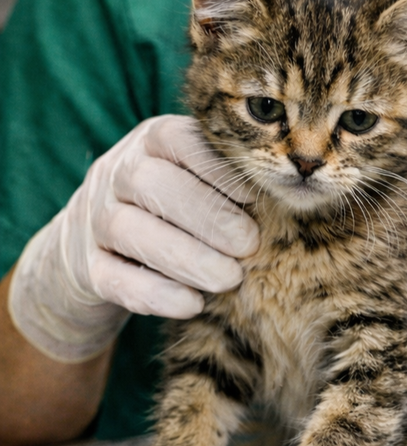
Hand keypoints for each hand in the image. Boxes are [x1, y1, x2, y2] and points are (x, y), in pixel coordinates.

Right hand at [9, 115, 258, 361]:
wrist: (95, 247)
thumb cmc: (174, 207)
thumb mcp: (197, 180)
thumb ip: (229, 181)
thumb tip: (282, 197)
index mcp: (151, 142)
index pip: (180, 141)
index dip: (217, 169)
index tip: (255, 198)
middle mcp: (116, 172)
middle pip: (152, 184)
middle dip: (207, 215)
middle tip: (249, 245)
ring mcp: (93, 220)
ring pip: (130, 231)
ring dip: (186, 257)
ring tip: (230, 279)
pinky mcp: (85, 268)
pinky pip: (113, 278)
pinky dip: (155, 294)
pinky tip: (193, 305)